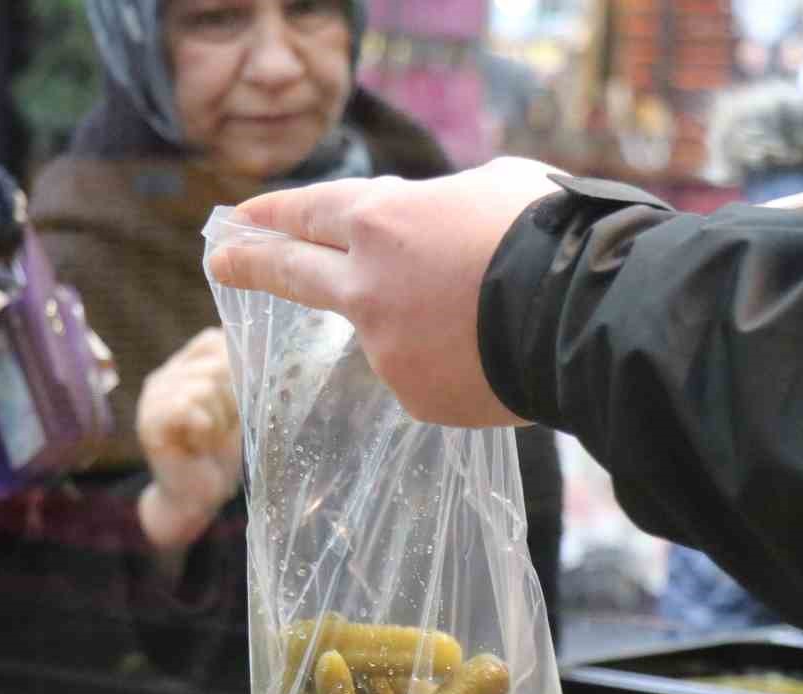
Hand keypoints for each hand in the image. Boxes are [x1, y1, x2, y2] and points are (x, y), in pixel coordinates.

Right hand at [137, 328, 243, 549]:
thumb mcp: (239, 410)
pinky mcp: (149, 421)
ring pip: (202, 387)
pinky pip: (185, 406)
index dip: (235, 366)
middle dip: (231, 400)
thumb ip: (243, 378)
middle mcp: (164, 377)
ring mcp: (153, 398)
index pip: (211, 341)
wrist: (198, 496)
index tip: (238, 402)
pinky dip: (204, 426)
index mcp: (183, 369)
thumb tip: (262, 346)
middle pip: (213, 365)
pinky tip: (200, 442)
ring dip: (218, 418)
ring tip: (209, 438)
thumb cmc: (220, 453)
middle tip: (221, 428)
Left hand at [207, 157, 563, 427]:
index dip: (273, 214)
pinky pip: (427, 373)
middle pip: (294, 274)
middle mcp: (366, 287)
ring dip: (417, 322)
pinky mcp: (415, 397)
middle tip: (220, 261)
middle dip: (252, 263)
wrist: (582, 316)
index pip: (309, 213)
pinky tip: (494, 351)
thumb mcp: (491, 187)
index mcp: (381, 222)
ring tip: (484, 312)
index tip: (240, 219)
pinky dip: (452, 361)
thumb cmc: (548, 233)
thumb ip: (442, 207)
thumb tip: (437, 227)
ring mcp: (385, 349)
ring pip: (387, 331)